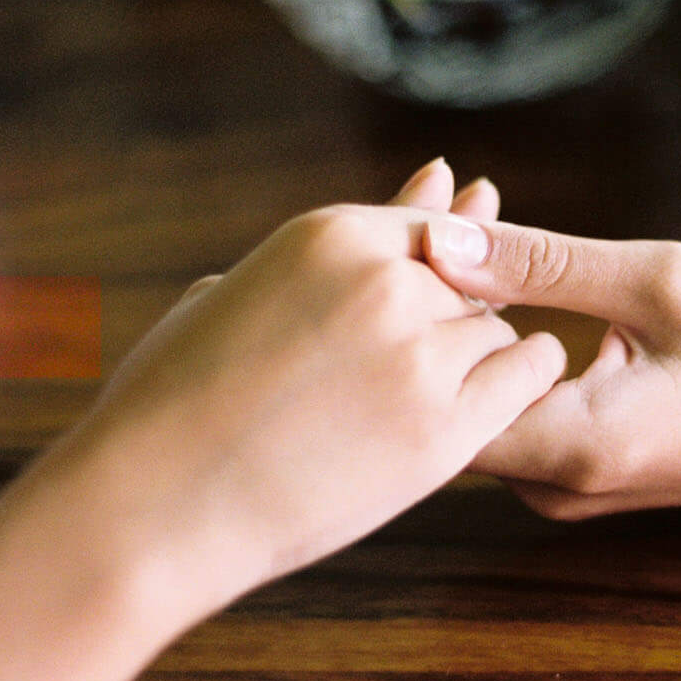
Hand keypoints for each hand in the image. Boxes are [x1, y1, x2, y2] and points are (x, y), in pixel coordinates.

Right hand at [49, 162, 564, 630]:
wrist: (154, 505)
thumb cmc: (178, 400)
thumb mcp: (248, 292)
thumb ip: (356, 244)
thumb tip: (442, 174)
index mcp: (331, 235)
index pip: (435, 228)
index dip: (447, 268)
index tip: (426, 309)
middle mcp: (385, 282)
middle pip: (474, 283)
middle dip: (457, 321)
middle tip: (409, 373)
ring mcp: (419, 356)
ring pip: (500, 334)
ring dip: (481, 362)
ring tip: (426, 402)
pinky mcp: (444, 431)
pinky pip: (525, 381)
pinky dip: (519, 388)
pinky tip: (490, 407)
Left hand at [422, 213, 680, 518]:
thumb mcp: (660, 282)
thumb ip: (541, 264)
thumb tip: (438, 239)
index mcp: (572, 449)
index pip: (437, 385)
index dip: (414, 297)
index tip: (428, 205)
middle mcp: (555, 487)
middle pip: (447, 391)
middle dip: (435, 291)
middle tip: (441, 192)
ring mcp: (566, 487)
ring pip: (476, 396)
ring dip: (467, 310)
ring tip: (466, 213)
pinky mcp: (582, 472)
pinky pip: (514, 404)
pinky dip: (501, 337)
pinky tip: (501, 268)